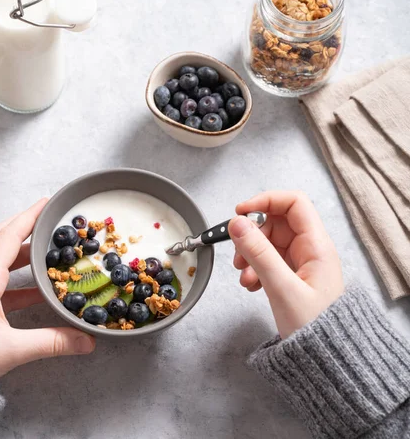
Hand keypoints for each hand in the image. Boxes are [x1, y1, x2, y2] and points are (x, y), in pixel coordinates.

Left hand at [0, 199, 95, 382]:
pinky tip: (35, 288)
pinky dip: (16, 275)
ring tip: (44, 248)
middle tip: (46, 218)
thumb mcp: (13, 349)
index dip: (29, 216)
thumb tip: (86, 340)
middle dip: (22, 223)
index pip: (9, 236)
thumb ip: (52, 342)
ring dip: (19, 247)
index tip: (47, 202)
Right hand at [228, 191, 343, 338]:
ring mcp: (300, 263)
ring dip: (249, 255)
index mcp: (316, 246)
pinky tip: (250, 285)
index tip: (240, 213)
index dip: (266, 201)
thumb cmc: (313, 328)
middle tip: (238, 254)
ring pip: (268, 243)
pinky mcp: (291, 277)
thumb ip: (258, 253)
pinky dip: (254, 269)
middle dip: (252, 235)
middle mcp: (310, 250)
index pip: (294, 203)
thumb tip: (237, 224)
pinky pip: (267, 261)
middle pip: (276, 223)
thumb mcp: (281, 287)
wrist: (324, 360)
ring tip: (244, 276)